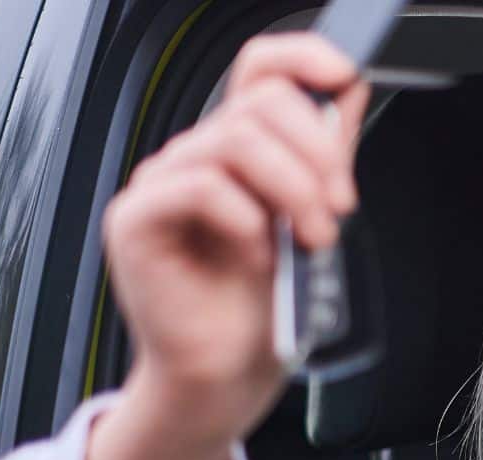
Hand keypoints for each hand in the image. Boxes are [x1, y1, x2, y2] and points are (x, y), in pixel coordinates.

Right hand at [88, 33, 369, 459]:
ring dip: (292, 189)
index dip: (302, 58)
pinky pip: (199, 186)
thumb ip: (324, 161)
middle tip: (339, 209)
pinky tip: (259, 257)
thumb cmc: (263, 310)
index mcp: (238, 151)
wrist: (227, 378)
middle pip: (259, 104)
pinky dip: (245, 220)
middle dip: (317, 154)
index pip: (259, 69)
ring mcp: (161, 185)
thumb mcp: (311, 223)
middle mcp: (196, 157)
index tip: (344, 80)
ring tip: (313, 238)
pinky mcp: (136, 220)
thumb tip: (345, 97)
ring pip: (234, 141)